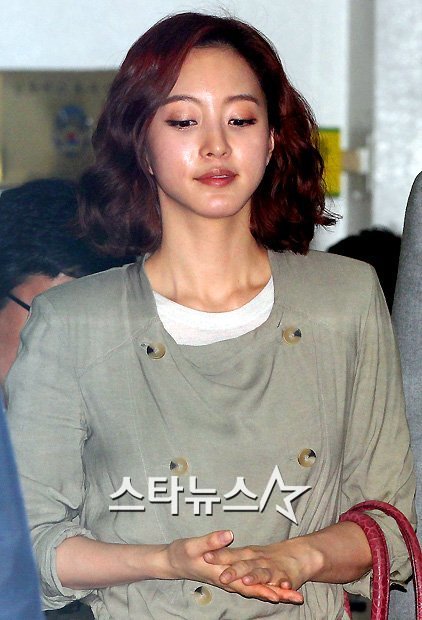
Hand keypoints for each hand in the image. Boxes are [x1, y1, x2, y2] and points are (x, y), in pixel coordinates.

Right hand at [163, 530, 301, 602]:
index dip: (263, 588)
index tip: (279, 592)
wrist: (174, 562)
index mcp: (222, 574)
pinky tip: (278, 587)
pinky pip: (251, 584)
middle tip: (296, 597)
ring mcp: (231, 580)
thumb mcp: (193, 545)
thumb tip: (229, 534)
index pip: (246, 584)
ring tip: (294, 595)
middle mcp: (229, 581)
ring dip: (275, 592)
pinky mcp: (231, 576)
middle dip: (277, 593)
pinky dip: (265, 587)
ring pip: (256, 589)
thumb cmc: (182, 553)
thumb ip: (211, 541)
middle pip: (256, 590)